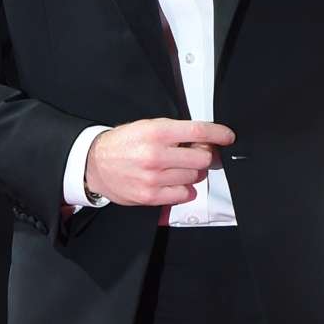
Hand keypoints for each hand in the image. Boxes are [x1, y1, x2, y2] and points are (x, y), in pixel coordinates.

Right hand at [84, 118, 234, 205]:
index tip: (227, 136)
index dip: (219, 133)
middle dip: (204, 155)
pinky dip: (184, 189)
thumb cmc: (122, 144)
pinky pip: (185, 195)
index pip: (198, 132)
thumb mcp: (146, 127)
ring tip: (175, 167)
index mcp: (156, 132)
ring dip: (191, 172)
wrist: (95, 164)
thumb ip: (175, 132)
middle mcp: (156, 155)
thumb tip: (204, 140)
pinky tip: (171, 181)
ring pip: (195, 176)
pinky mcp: (151, 196)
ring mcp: (154, 178)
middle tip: (195, 153)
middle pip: (203, 158)